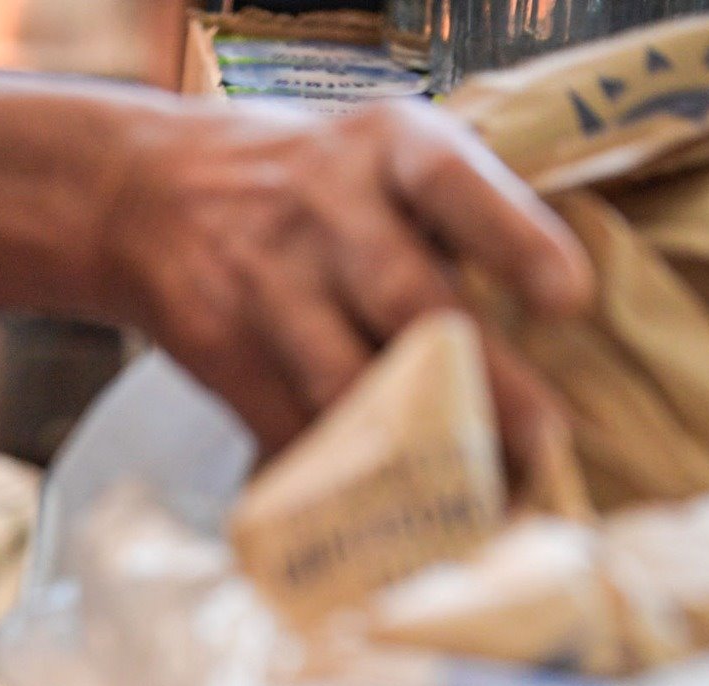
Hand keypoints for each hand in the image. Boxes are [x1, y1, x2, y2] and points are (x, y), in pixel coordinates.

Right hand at [0, 72, 593, 453]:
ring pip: (346, 385)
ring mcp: (267, 286)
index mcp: (386, 147)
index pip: (456, 186)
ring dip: (414, 455)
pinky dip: (338, 479)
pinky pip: (287, 427)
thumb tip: (545, 334)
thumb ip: (452, 214)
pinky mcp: (223, 352)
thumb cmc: (299, 182)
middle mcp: (326, 211)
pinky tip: (385, 515)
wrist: (140, 194)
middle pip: (410, 306)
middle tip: (543, 449)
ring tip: (476, 505)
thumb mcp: (375, 154)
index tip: (567, 304)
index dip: (515, 243)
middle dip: (484, 387)